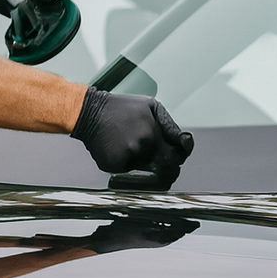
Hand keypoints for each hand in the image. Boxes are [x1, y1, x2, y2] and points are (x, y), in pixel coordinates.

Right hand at [70, 87, 194, 175]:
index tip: (174, 155)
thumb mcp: (152, 107)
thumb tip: (185, 141)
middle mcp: (140, 149)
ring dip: (143, 161)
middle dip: (162, 163)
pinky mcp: (112, 165)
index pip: (176, 158)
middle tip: (151, 149)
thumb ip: (171, 126)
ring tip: (129, 142)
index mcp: (153, 135)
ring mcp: (126, 159)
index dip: (177, 158)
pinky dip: (126, 162)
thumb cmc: (122, 108)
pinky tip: (118, 147)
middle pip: (161, 167)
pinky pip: (127, 170)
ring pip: (144, 169)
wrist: (90, 112)